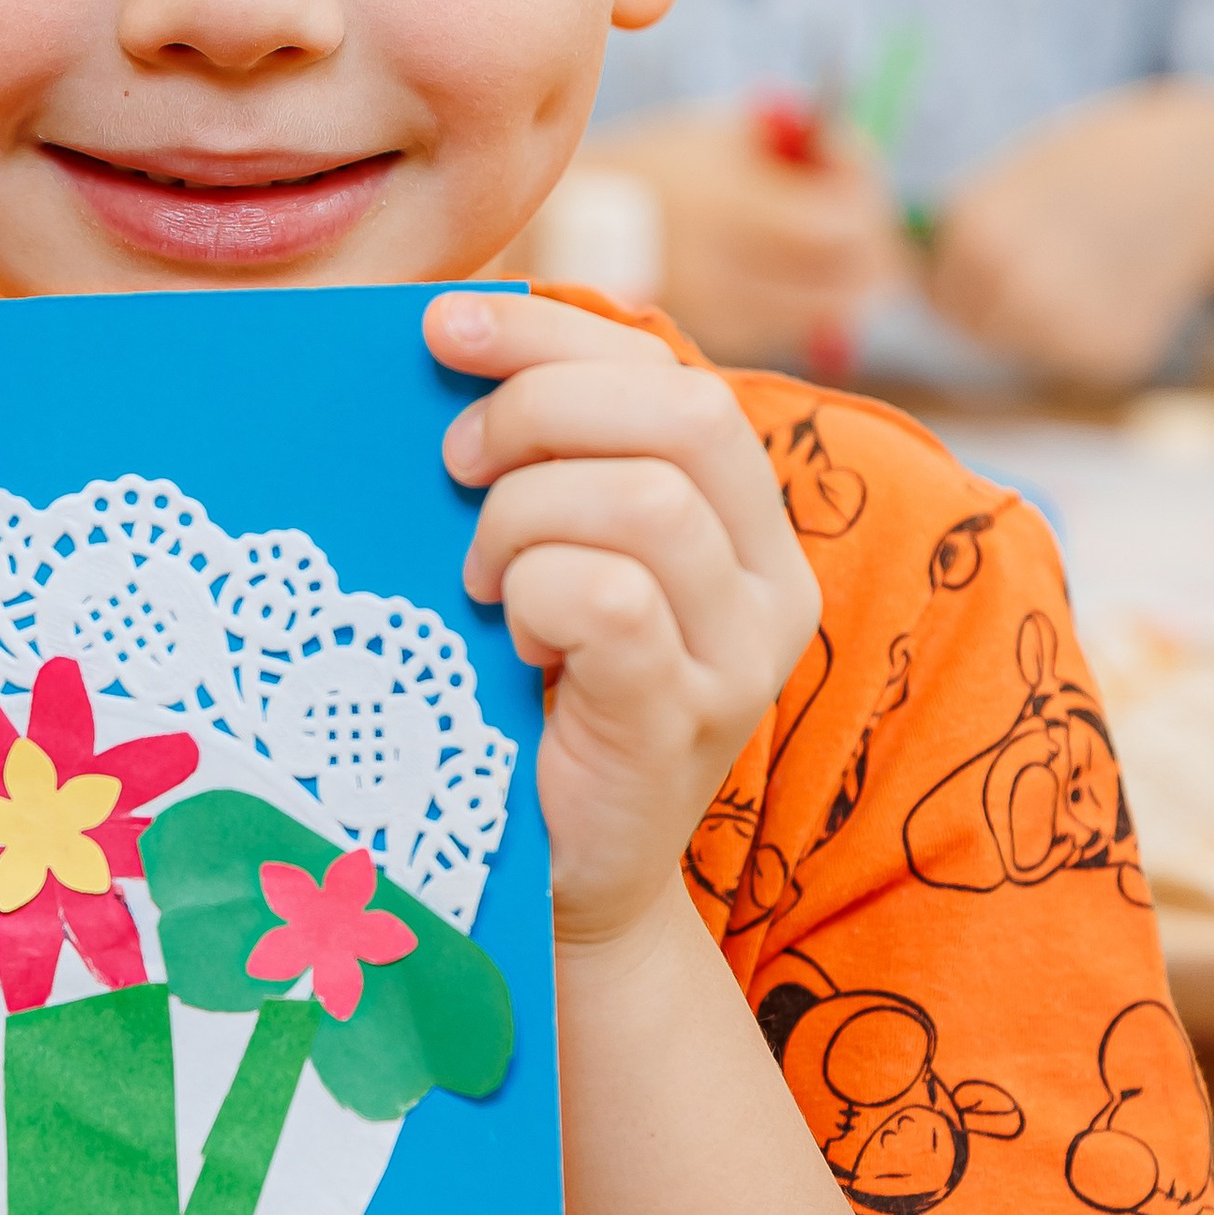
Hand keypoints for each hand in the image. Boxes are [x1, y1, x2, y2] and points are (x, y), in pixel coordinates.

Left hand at [428, 289, 818, 954]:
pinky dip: (534, 596)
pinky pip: (608, 600)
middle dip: (537, 410)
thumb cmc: (538, 707)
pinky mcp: (681, 721)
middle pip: (682, 412)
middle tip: (454, 470)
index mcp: (746, 525)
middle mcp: (769, 584)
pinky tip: (511, 638)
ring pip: (643, 501)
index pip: (673, 374)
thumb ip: (550, 462)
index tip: (444, 329)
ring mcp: (739, 658)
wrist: (566, 884)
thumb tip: (459, 335)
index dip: (554, 333)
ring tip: (484, 582)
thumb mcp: (557, 562)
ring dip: (521, 519)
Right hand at [599, 107, 905, 367]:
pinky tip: (772, 276)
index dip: (865, 193)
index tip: (844, 171)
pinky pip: (786, 330)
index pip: (849, 222)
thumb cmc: (644, 170)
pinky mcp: (711, 346)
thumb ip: (793, 146)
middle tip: (853, 221)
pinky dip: (796, 305)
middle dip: (868, 247)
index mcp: (733, 201)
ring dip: (836, 280)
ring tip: (812, 247)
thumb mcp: (712, 133)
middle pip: (853, 279)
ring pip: (825, 313)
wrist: (551, 239)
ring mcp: (722, 315)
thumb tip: (855, 164)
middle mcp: (731, 268)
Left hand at [928, 80, 1213, 387]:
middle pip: (971, 324)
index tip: (989, 247)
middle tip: (1043, 254)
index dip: (952, 273)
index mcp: (979, 231)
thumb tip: (896, 281)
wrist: (1203, 174)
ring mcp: (1070, 327)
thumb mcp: (1013, 182)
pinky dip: (1080, 331)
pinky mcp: (1116, 354)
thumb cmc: (1094, 168)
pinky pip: (1068, 357)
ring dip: (1031, 318)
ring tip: (1080, 265)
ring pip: (1018, 344)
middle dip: (987, 299)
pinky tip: (1116, 285)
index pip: (934, 289)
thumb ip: (957, 235)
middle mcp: (1019, 285)